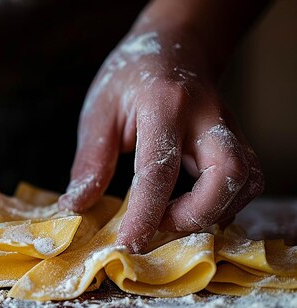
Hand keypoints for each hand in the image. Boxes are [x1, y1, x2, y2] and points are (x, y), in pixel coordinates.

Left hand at [59, 29, 263, 252]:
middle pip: (230, 175)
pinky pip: (246, 182)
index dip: (145, 214)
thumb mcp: (99, 111)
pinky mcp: (237, 142)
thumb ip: (91, 161)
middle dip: (196, 216)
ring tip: (169, 219)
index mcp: (165, 104)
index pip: (160, 168)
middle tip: (158, 227)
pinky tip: (189, 209)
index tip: (128, 244)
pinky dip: (220, 206)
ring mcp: (230, 128)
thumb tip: (76, 207)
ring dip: (210, 214)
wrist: (173, 48)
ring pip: (246, 182)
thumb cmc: (130, 78)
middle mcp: (208, 116)